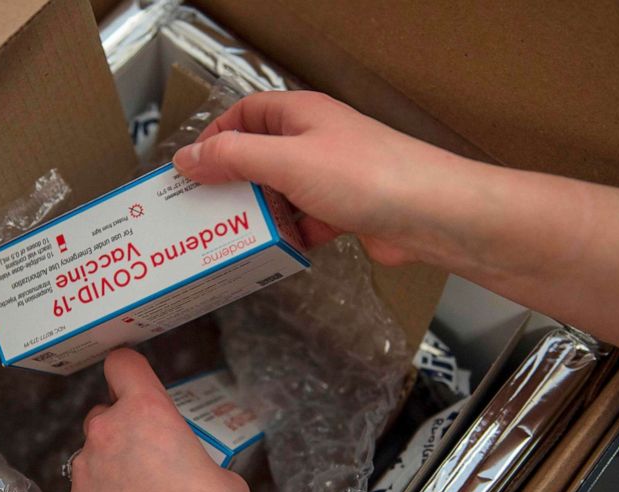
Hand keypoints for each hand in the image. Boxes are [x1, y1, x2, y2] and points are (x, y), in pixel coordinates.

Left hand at [67, 348, 249, 491]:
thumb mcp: (222, 475)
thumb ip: (196, 459)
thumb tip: (193, 473)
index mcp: (146, 411)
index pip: (122, 364)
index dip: (129, 370)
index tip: (134, 379)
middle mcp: (108, 432)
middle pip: (105, 412)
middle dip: (123, 427)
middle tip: (149, 454)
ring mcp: (86, 470)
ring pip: (93, 454)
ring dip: (111, 466)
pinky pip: (87, 491)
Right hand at [172, 90, 484, 266]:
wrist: (430, 214)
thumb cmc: (365, 175)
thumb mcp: (286, 161)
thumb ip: (234, 158)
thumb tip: (188, 157)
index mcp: (300, 115)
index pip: (247, 113)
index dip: (216, 135)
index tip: (191, 166)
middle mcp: (315, 141)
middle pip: (259, 156)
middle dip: (232, 181)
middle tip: (202, 208)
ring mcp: (330, 177)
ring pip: (280, 193)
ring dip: (258, 213)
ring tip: (229, 235)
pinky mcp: (344, 212)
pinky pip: (304, 222)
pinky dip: (288, 236)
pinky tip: (273, 252)